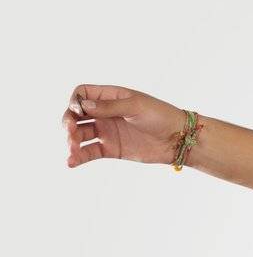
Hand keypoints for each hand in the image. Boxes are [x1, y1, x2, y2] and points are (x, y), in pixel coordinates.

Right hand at [62, 85, 190, 167]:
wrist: (179, 139)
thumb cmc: (160, 116)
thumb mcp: (136, 106)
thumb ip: (110, 106)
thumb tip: (83, 106)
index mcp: (110, 97)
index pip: (82, 94)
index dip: (75, 102)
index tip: (78, 111)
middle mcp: (105, 113)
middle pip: (76, 115)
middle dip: (69, 123)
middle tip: (70, 133)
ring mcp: (107, 131)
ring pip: (81, 135)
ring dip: (72, 141)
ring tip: (72, 150)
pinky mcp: (112, 149)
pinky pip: (90, 152)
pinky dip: (79, 157)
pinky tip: (71, 162)